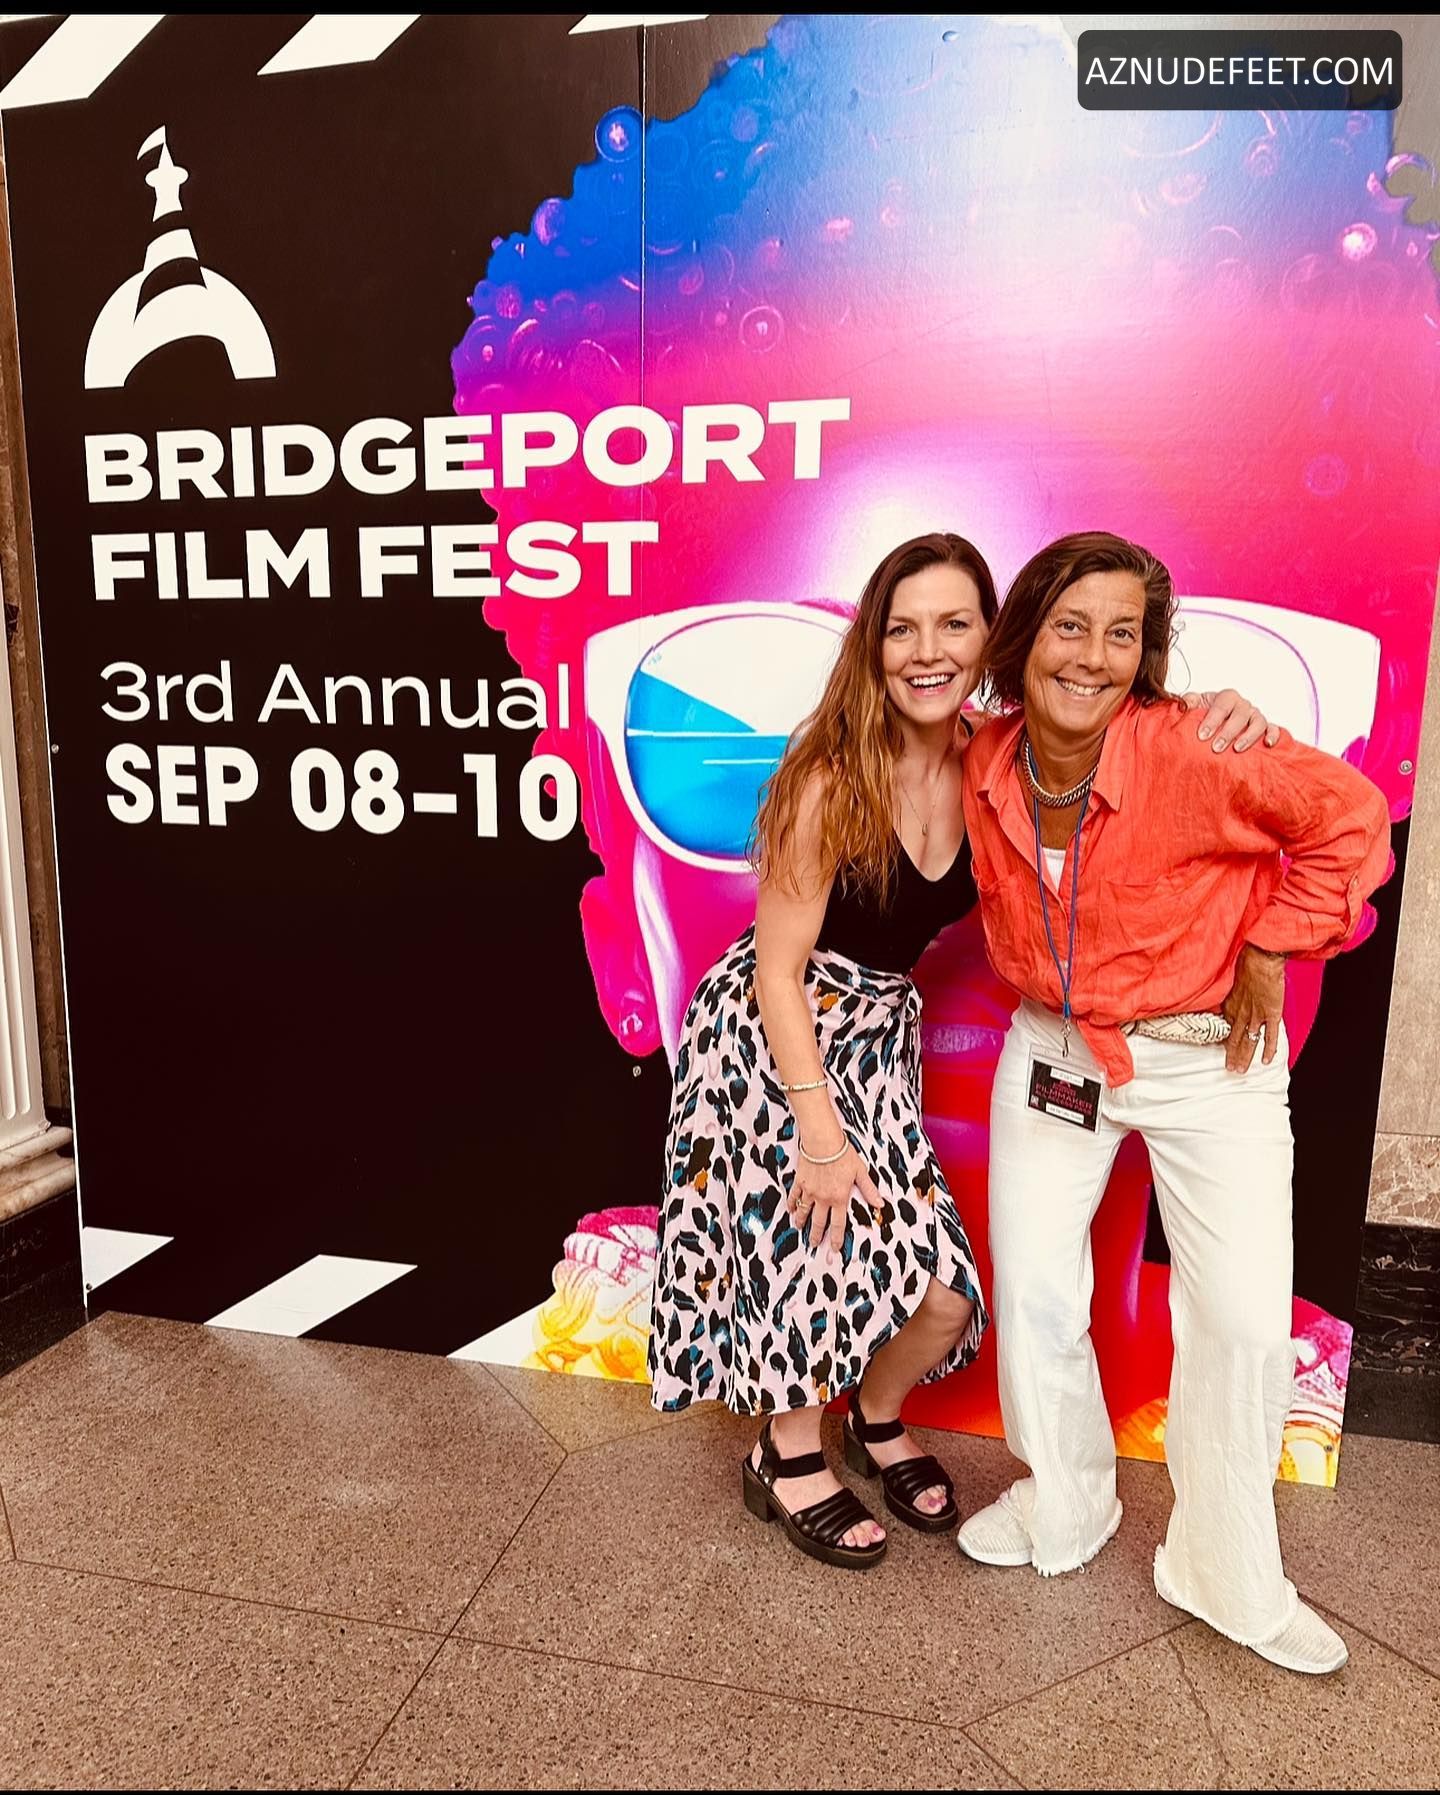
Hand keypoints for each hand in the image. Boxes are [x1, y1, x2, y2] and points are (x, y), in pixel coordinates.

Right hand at [787, 1140, 880, 1253]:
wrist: (822, 1141)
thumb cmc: (842, 1153)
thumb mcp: (860, 1172)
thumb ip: (869, 1190)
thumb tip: (880, 1203)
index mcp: (839, 1198)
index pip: (838, 1224)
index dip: (836, 1238)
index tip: (834, 1247)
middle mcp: (823, 1198)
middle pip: (819, 1222)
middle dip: (816, 1235)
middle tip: (814, 1243)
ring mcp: (810, 1191)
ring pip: (804, 1212)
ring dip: (801, 1222)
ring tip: (799, 1228)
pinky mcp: (800, 1181)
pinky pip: (794, 1196)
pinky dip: (791, 1204)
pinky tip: (790, 1209)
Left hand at [1180, 688, 1279, 753]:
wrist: (1216, 726)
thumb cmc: (1205, 715)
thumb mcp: (1195, 706)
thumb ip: (1189, 702)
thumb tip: (1184, 704)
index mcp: (1226, 698)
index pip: (1222, 705)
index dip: (1212, 720)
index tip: (1202, 736)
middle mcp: (1242, 705)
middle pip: (1240, 715)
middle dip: (1227, 732)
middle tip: (1216, 747)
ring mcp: (1255, 716)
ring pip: (1258, 722)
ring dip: (1248, 736)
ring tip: (1237, 749)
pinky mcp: (1266, 727)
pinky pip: (1274, 729)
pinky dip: (1273, 735)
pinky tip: (1268, 744)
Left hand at [1221, 943, 1286, 1071]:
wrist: (1261, 960)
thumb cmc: (1246, 965)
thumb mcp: (1232, 983)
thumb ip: (1232, 996)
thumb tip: (1229, 1003)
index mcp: (1231, 1006)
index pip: (1226, 1030)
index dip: (1225, 1043)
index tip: (1223, 1052)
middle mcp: (1241, 1013)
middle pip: (1235, 1039)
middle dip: (1233, 1056)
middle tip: (1230, 1069)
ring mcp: (1256, 1016)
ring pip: (1249, 1041)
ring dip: (1245, 1057)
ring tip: (1241, 1070)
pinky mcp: (1271, 1015)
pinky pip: (1269, 1036)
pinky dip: (1268, 1049)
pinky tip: (1265, 1061)